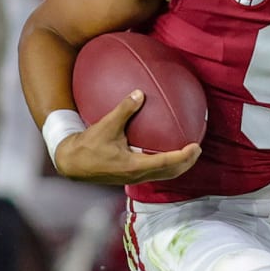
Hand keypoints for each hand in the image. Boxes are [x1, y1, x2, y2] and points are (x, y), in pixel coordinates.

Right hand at [54, 91, 201, 184]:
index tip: (195, 146)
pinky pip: (155, 172)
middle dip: (187, 162)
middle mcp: (137, 175)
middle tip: (197, 149)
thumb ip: (124, 109)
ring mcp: (134, 177)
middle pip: (170, 173)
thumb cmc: (88, 146)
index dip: (183, 156)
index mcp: (134, 165)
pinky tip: (166, 152)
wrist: (72, 164)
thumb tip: (139, 92)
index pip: (166, 162)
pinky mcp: (130, 176)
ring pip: (164, 175)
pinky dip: (166, 165)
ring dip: (178, 166)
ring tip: (188, 153)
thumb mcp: (106, 125)